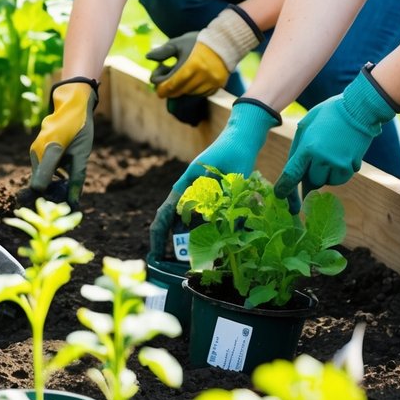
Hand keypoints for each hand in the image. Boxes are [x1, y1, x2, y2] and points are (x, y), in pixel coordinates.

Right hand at [28, 77, 98, 205]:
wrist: (72, 105)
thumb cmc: (80, 129)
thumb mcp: (83, 153)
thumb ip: (77, 177)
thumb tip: (74, 201)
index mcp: (50, 150)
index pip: (39, 185)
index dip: (48, 199)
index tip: (59, 206)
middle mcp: (38, 151)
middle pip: (39, 183)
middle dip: (52, 192)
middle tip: (68, 198)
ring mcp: (35, 150)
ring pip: (41, 176)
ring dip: (52, 182)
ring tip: (68, 180)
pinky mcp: (36, 149)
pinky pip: (42, 168)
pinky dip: (51, 173)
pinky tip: (64, 169)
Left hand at [148, 6, 261, 98]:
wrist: (224, 41)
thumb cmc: (198, 41)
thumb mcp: (179, 44)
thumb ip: (163, 52)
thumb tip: (148, 57)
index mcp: (190, 66)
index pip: (171, 85)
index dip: (162, 89)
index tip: (158, 90)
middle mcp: (202, 77)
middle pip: (180, 91)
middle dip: (171, 89)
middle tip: (166, 86)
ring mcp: (211, 83)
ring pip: (191, 94)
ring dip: (183, 90)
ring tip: (182, 79)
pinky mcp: (218, 86)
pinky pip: (202, 94)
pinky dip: (195, 90)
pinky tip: (193, 82)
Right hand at [148, 97, 279, 258]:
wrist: (243, 137)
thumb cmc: (235, 153)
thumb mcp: (230, 178)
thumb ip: (227, 202)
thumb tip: (227, 230)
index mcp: (188, 183)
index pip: (167, 212)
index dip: (158, 233)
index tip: (156, 252)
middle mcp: (190, 188)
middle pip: (174, 218)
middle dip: (172, 241)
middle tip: (174, 262)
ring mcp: (200, 191)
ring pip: (188, 219)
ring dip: (188, 236)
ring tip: (195, 256)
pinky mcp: (211, 193)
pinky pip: (203, 215)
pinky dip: (203, 228)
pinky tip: (210, 240)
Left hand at [274, 65, 399, 199]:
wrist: (358, 109)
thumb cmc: (328, 114)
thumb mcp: (306, 126)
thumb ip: (299, 149)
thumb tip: (294, 172)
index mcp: (308, 148)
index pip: (292, 175)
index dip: (284, 189)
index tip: (280, 196)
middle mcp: (322, 160)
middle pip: (310, 181)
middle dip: (309, 175)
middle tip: (313, 160)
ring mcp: (339, 165)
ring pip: (325, 182)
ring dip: (324, 173)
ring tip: (330, 150)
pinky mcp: (352, 167)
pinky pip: (339, 179)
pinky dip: (337, 172)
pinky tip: (340, 155)